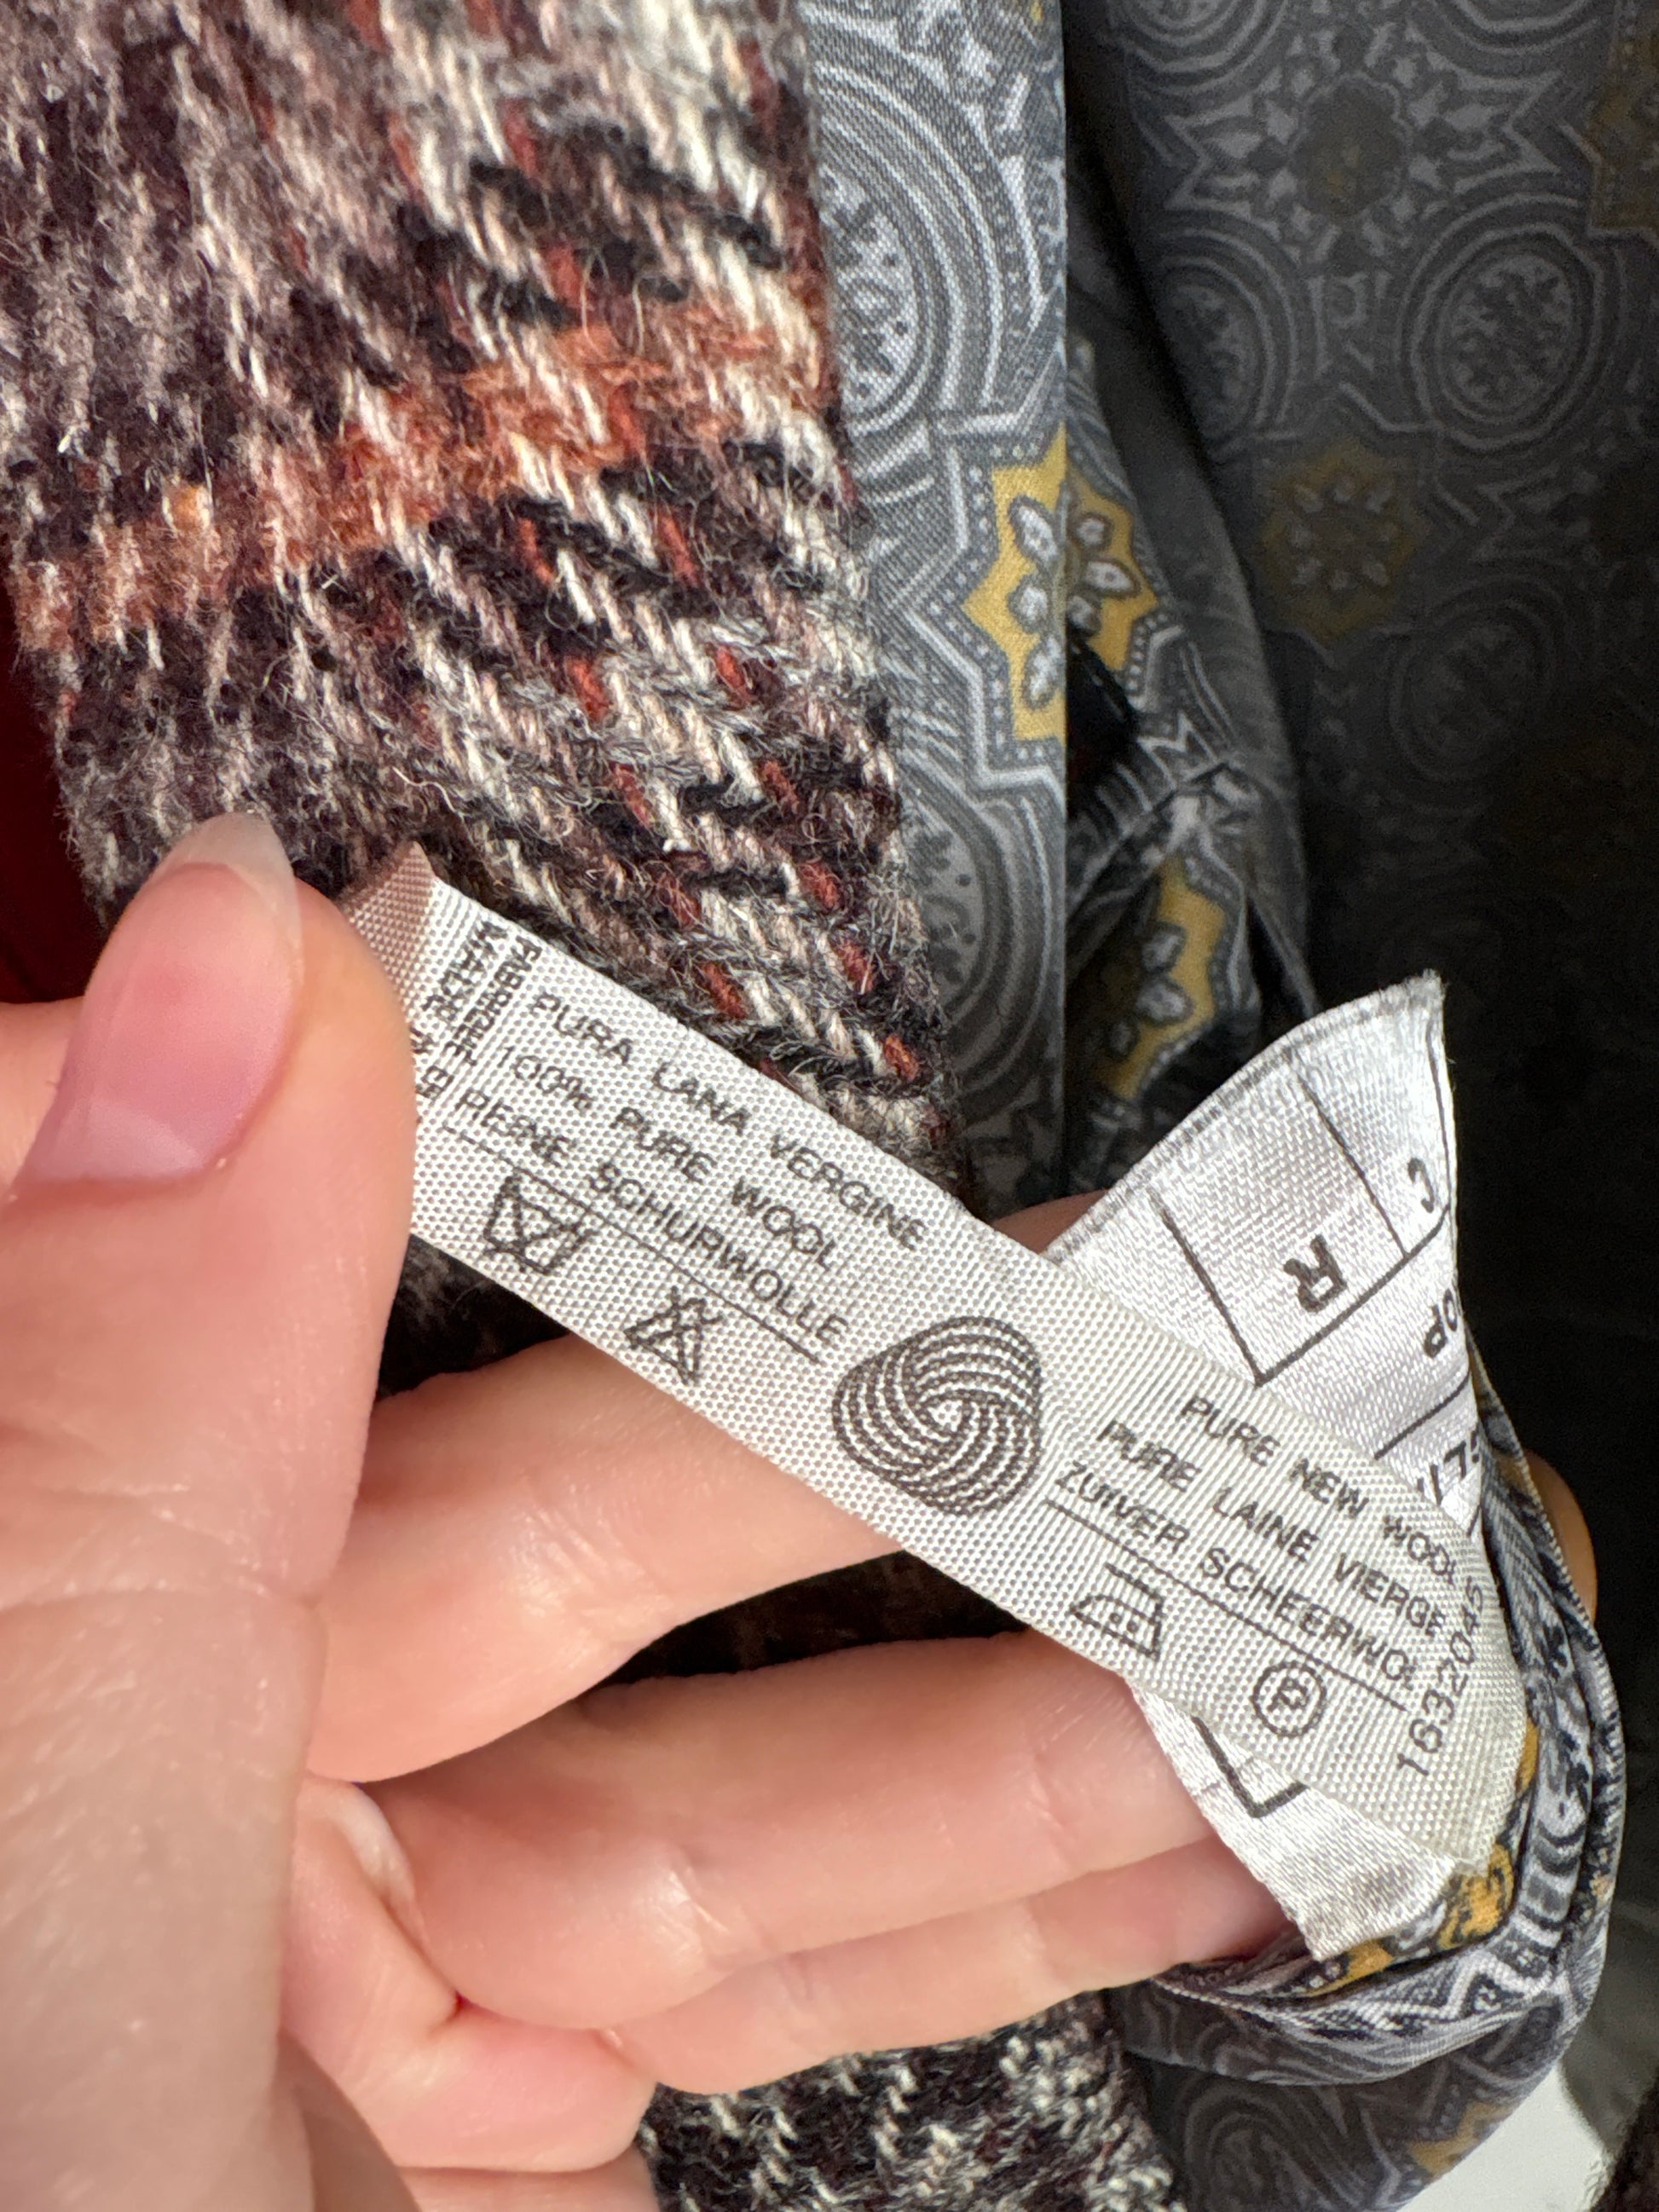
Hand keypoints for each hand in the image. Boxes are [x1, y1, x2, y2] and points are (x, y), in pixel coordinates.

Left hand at [0, 818, 1279, 2209]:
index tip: (681, 998)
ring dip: (1012, 1675)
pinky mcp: (484, 2103)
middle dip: (885, 1426)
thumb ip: (119, 1452)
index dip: (426, 1110)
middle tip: (1162, 1312)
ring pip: (714, 1740)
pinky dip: (984, 1890)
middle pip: (568, 1508)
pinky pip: (757, 1942)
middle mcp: (162, 1764)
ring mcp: (338, 1955)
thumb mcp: (51, 1941)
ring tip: (1287, 1574)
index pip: (238, 1269)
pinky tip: (1192, 1807)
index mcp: (38, 1659)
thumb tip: (237, 957)